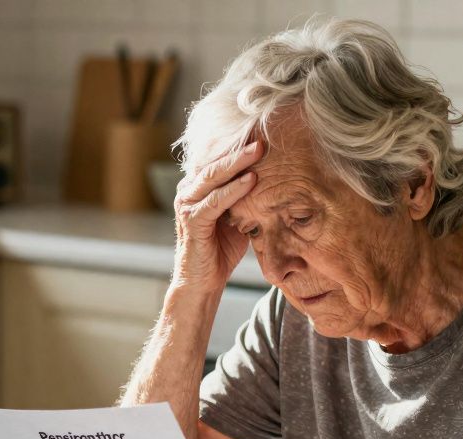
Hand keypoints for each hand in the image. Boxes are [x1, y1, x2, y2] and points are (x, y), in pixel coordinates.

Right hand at [171, 141, 262, 292]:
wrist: (203, 282)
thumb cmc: (220, 250)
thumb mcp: (237, 217)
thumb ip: (246, 197)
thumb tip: (275, 180)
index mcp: (198, 187)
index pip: (218, 159)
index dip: (238, 146)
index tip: (262, 133)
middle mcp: (188, 191)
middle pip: (215, 162)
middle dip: (239, 147)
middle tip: (263, 134)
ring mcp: (187, 205)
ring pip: (213, 177)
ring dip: (237, 162)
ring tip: (259, 149)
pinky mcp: (192, 221)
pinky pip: (215, 201)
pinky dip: (233, 190)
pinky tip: (251, 181)